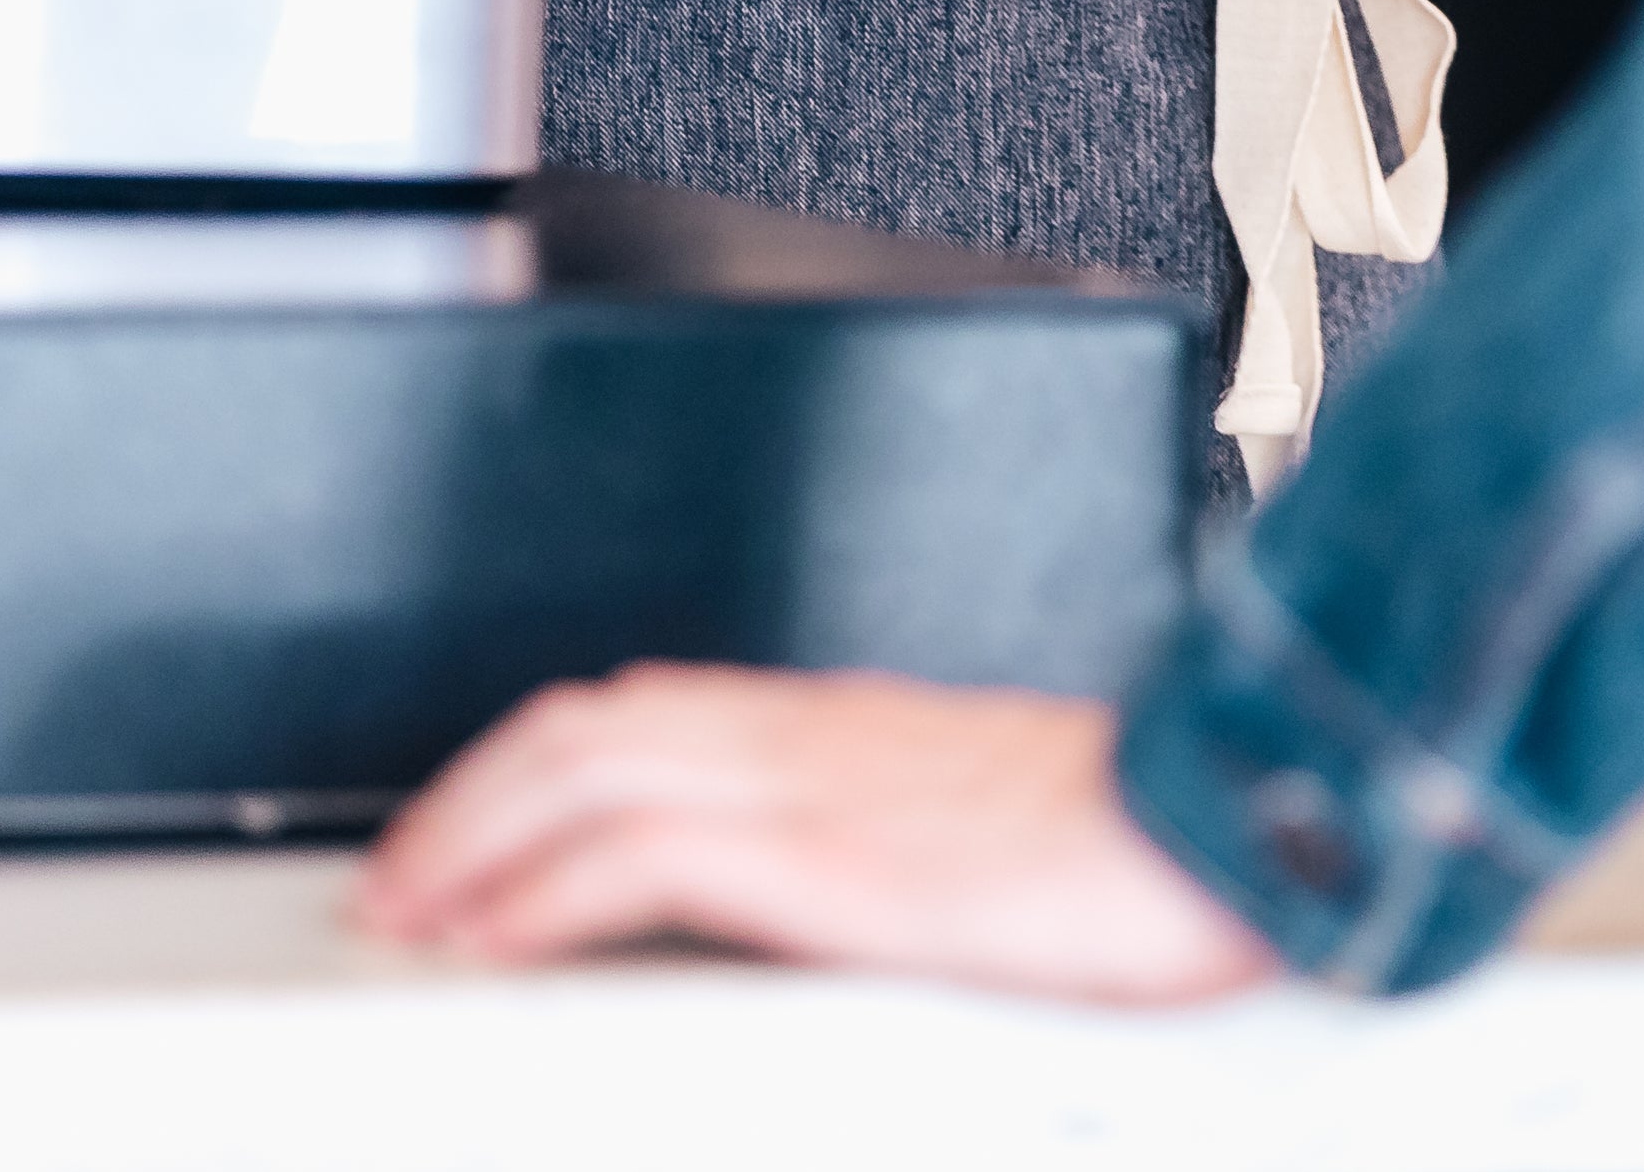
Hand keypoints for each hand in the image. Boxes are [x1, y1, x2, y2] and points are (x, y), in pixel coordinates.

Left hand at [354, 664, 1278, 1002]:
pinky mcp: (839, 861)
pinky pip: (644, 853)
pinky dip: (543, 886)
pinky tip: (494, 935)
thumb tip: (860, 888)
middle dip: (471, 794)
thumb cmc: (1160, 840)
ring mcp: (827, 786)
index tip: (472, 833)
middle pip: (597, 722)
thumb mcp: (1009, 823)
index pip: (660, 709)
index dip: (541, 763)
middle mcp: (825, 733)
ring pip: (593, 764)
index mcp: (865, 728)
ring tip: (410, 909)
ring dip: (473, 834)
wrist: (1247, 823)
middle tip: (397, 879)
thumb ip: (916, 833)